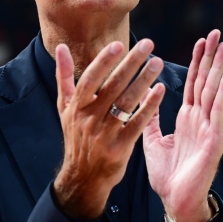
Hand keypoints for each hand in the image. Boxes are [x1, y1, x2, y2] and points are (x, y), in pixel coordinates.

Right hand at [53, 39, 166, 218]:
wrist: (83, 177)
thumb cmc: (76, 136)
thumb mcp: (65, 108)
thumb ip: (64, 77)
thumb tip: (62, 48)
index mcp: (76, 107)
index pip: (90, 79)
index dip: (104, 62)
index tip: (119, 44)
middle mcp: (89, 119)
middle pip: (113, 86)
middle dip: (131, 63)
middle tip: (148, 44)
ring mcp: (105, 134)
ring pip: (127, 102)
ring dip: (144, 80)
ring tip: (157, 63)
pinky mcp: (121, 148)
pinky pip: (138, 122)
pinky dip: (149, 106)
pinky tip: (160, 90)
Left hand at [144, 29, 222, 221]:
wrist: (176, 203)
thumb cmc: (168, 176)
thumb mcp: (152, 143)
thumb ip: (151, 121)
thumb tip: (143, 100)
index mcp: (187, 119)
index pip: (193, 84)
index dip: (197, 62)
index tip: (200, 41)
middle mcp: (201, 120)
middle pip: (206, 82)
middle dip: (210, 58)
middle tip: (215, 33)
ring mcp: (209, 129)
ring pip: (214, 92)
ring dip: (218, 68)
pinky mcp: (214, 140)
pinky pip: (218, 112)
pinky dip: (222, 92)